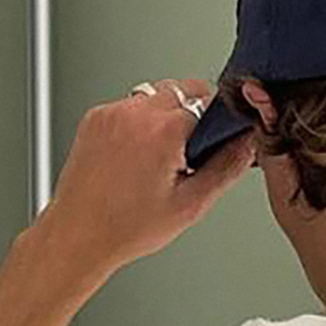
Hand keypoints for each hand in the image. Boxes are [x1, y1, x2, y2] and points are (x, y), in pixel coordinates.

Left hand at [40, 79, 253, 281]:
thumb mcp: (190, 204)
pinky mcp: (95, 118)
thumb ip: (226, 168)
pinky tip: (135, 156)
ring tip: (158, 157)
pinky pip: (128, 106)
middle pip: (182, 90)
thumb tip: (247, 144)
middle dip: (192, 115)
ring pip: (154, 96)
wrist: (78, 234)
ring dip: (164, 116)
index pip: (209, 101)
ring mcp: (111, 113)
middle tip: (187, 154)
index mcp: (163, 131)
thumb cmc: (125, 227)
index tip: (214, 141)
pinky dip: (137, 123)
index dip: (217, 122)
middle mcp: (135, 113)